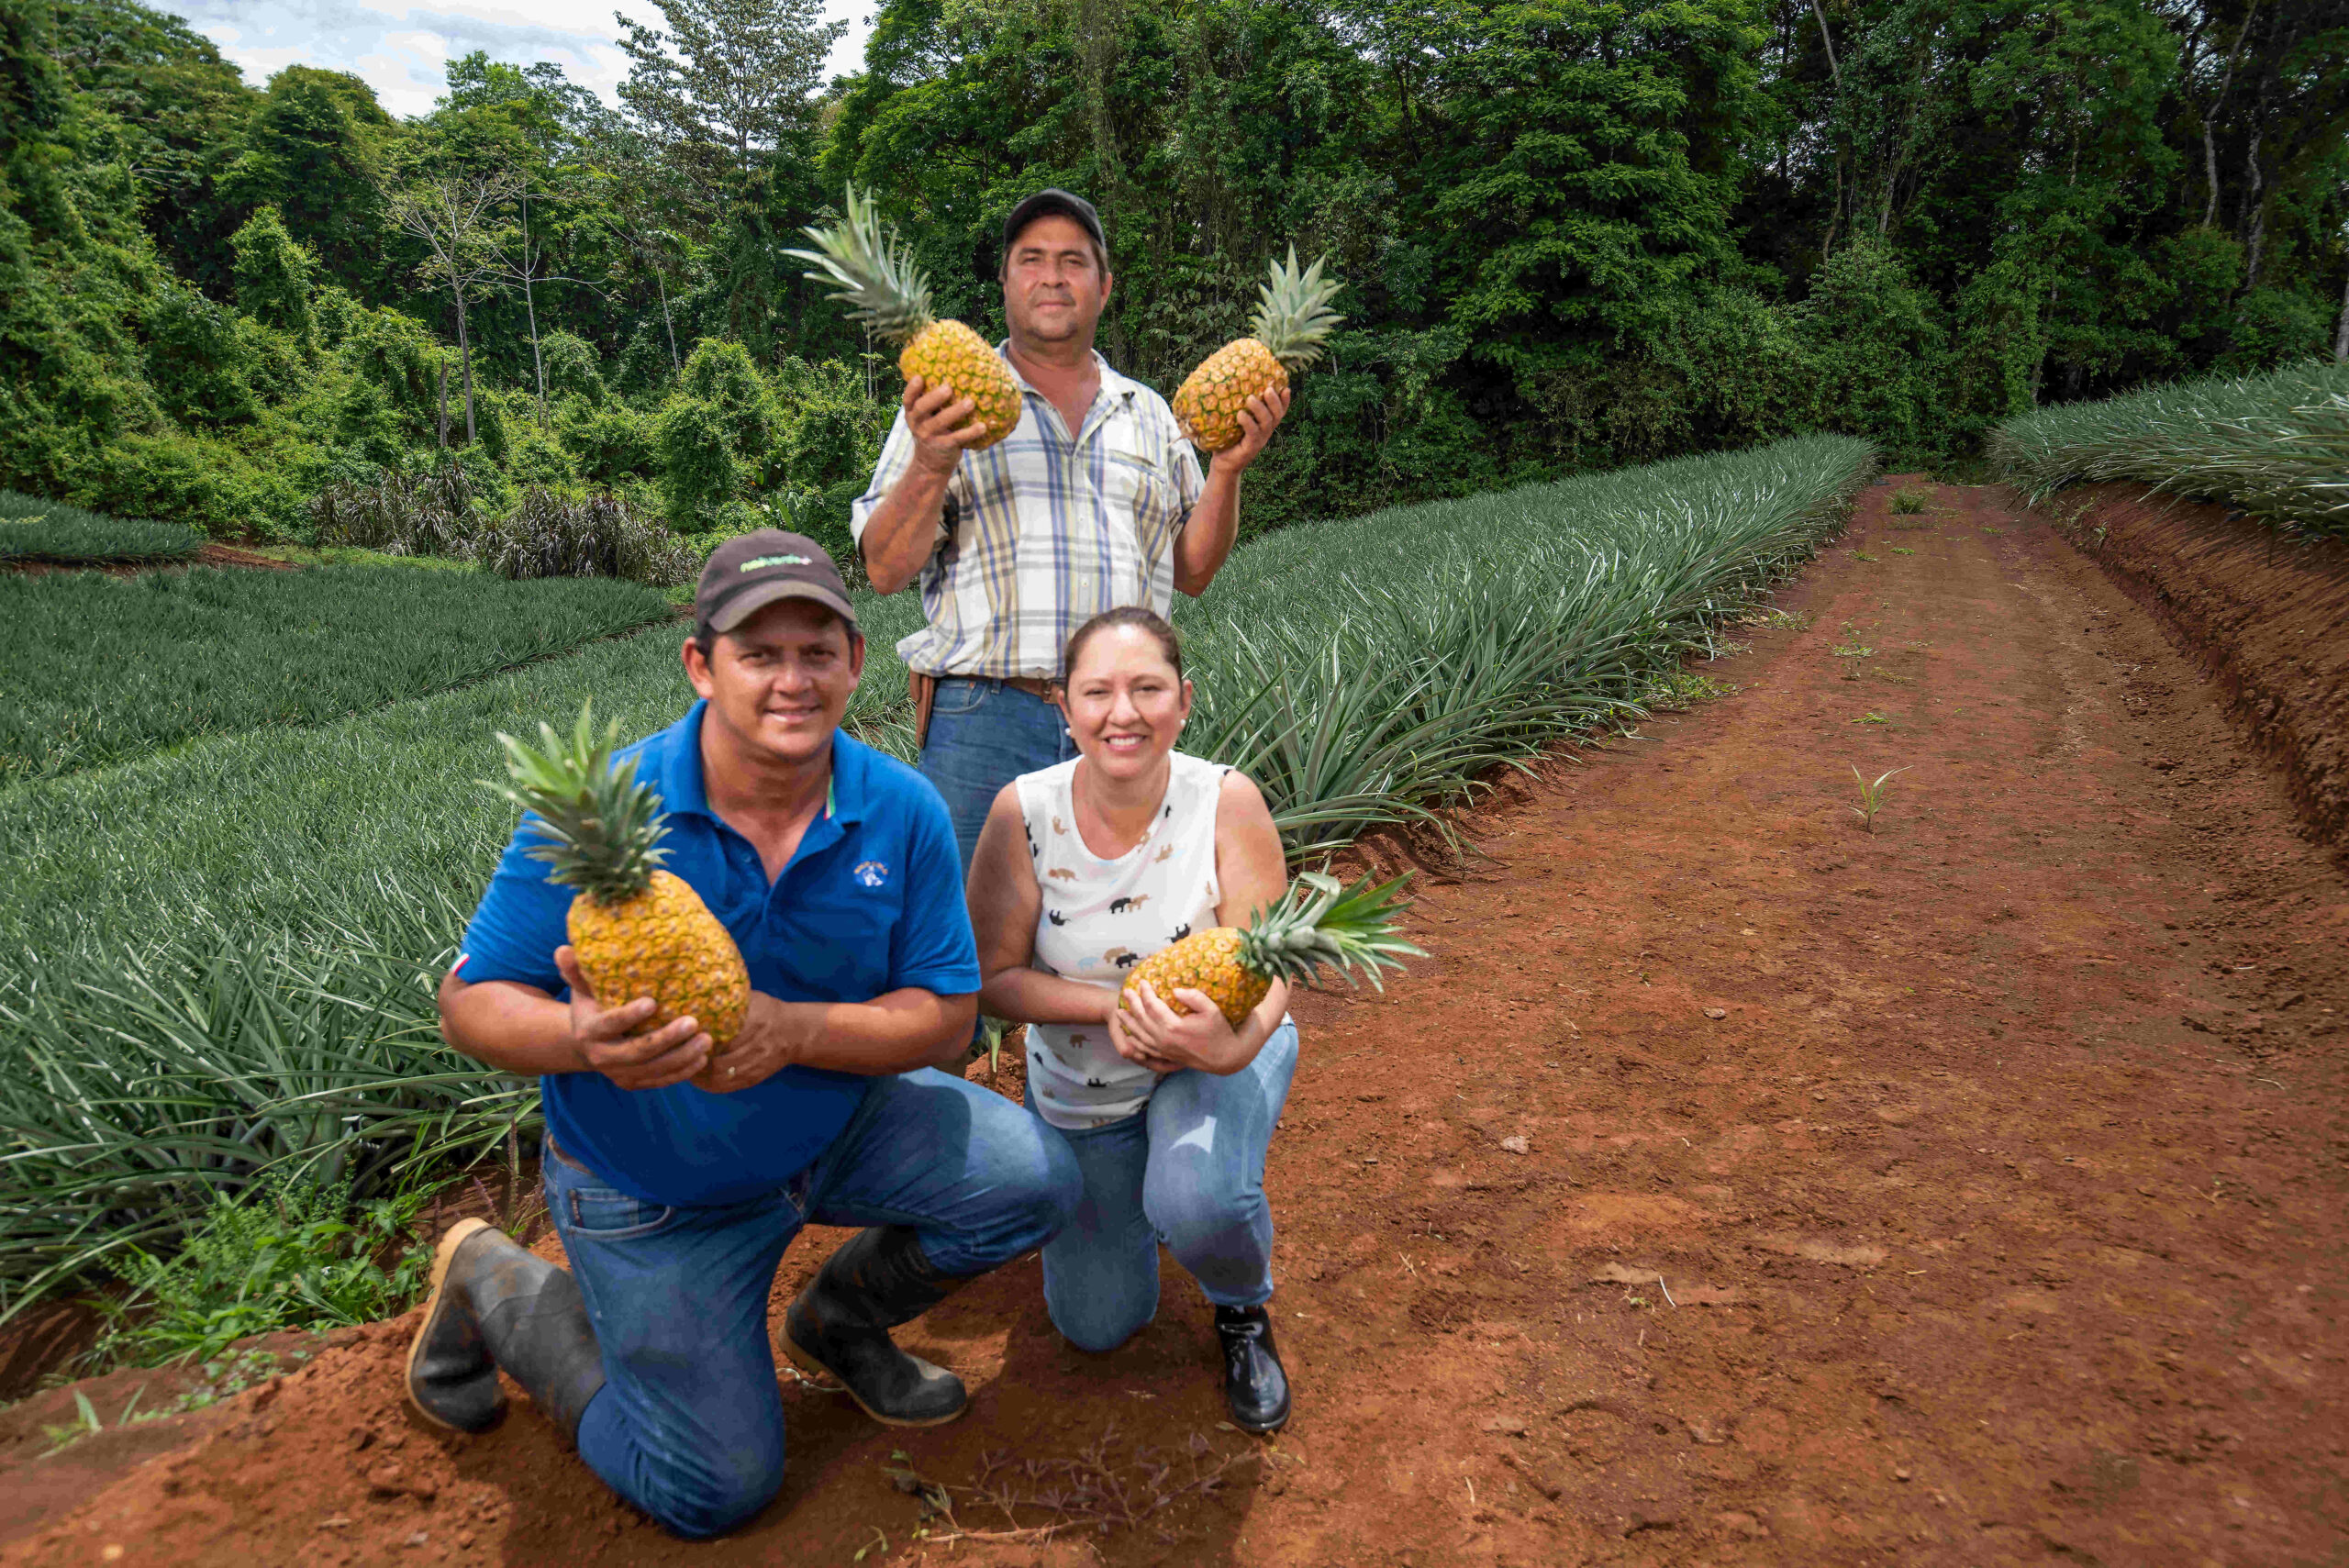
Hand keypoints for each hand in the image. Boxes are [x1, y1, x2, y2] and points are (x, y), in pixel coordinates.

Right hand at [556, 947, 711, 1090]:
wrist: (587, 1043)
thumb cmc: (593, 1005)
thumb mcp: (583, 988)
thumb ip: (577, 971)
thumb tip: (564, 949)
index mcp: (589, 1031)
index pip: (610, 1024)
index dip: (630, 1016)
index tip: (653, 1002)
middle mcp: (601, 1057)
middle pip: (637, 1052)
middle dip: (667, 1039)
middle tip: (694, 1022)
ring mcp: (618, 1074)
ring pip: (653, 1069)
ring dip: (682, 1057)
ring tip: (706, 1040)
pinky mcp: (632, 1083)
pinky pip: (659, 1081)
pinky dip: (682, 1072)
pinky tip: (702, 1058)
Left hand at [689, 992, 822, 1094]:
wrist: (795, 1033)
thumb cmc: (767, 1011)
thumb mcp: (750, 1000)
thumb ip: (727, 1001)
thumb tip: (695, 996)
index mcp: (755, 1022)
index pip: (722, 1035)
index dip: (699, 1040)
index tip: (683, 1037)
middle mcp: (757, 1045)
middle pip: (719, 1060)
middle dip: (696, 1060)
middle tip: (677, 1055)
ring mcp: (756, 1065)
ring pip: (721, 1076)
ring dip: (700, 1074)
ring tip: (683, 1066)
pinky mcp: (754, 1078)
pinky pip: (727, 1086)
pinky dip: (709, 1084)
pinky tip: (697, 1078)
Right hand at [904, 376, 990, 474]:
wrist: (930, 465)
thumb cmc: (932, 432)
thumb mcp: (925, 418)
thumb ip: (931, 402)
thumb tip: (950, 374)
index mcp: (912, 414)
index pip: (908, 399)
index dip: (912, 388)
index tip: (920, 376)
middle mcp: (918, 424)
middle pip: (922, 408)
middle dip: (934, 397)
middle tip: (948, 387)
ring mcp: (929, 437)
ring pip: (941, 422)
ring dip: (956, 411)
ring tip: (970, 402)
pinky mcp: (944, 447)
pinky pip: (958, 438)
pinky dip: (971, 432)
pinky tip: (983, 426)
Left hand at [1107, 979, 1254, 1075]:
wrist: (1225, 1058)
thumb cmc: (1219, 1032)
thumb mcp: (1212, 1010)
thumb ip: (1193, 997)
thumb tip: (1175, 990)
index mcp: (1173, 1027)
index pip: (1152, 1006)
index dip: (1146, 993)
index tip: (1142, 982)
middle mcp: (1164, 1039)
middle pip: (1142, 1019)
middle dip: (1132, 1004)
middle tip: (1126, 992)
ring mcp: (1164, 1050)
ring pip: (1140, 1035)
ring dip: (1128, 1023)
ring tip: (1119, 1012)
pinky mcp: (1166, 1056)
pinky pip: (1146, 1048)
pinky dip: (1136, 1041)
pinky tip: (1131, 1036)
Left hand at [1213, 384, 1289, 472]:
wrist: (1223, 465)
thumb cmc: (1227, 440)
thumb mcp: (1234, 423)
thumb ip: (1236, 408)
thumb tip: (1226, 385)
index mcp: (1264, 425)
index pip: (1279, 411)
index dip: (1285, 401)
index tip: (1285, 387)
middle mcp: (1265, 432)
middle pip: (1276, 415)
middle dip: (1274, 401)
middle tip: (1268, 389)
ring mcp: (1259, 440)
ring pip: (1267, 422)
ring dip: (1260, 408)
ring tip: (1250, 398)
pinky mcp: (1251, 447)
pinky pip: (1253, 432)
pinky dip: (1248, 422)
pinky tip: (1241, 414)